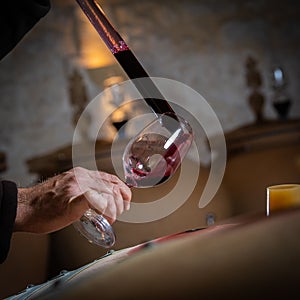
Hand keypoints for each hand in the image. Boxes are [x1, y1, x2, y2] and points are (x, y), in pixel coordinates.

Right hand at [14, 167, 131, 233]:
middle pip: (113, 185)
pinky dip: (105, 209)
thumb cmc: (44, 203)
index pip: (110, 178)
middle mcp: (81, 177)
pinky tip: (105, 217)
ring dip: (114, 208)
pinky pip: (94, 199)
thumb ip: (83, 190)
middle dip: (122, 201)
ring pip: (108, 192)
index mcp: (81, 174)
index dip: (122, 190)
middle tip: (119, 213)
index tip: (126, 201)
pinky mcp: (71, 200)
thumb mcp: (69, 190)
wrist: (23, 207)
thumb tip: (100, 201)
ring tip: (110, 218)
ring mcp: (76, 187)